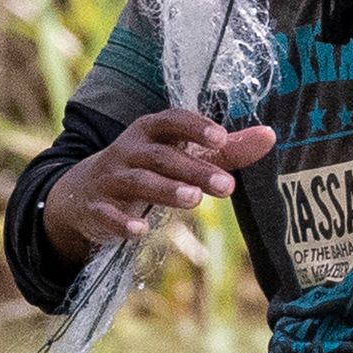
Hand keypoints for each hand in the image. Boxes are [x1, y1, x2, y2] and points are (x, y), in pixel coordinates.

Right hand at [42, 107, 273, 258]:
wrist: (83, 193)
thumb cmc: (145, 168)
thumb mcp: (180, 154)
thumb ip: (224, 149)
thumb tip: (269, 136)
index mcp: (149, 132)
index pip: (171, 121)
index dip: (194, 127)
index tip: (220, 137)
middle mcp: (128, 151)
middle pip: (161, 157)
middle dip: (193, 169)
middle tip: (227, 186)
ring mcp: (111, 180)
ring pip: (138, 181)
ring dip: (165, 190)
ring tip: (194, 200)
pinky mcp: (97, 209)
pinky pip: (108, 214)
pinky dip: (122, 223)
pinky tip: (140, 231)